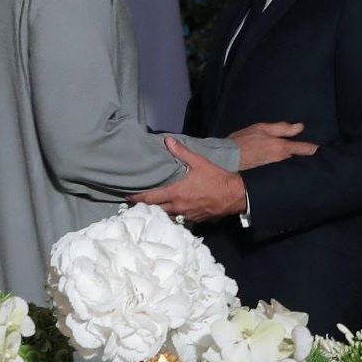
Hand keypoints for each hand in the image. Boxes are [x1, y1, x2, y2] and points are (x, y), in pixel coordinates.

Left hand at [132, 136, 248, 222]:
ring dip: (157, 212)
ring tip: (150, 208)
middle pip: (155, 210)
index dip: (137, 198)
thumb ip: (182, 152)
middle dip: (144, 207)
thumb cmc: (216, 178)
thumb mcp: (199, 162)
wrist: (234, 195)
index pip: (150, 198)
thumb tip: (168, 141)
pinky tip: (169, 212)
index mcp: (176, 193)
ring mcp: (185, 216)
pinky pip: (178, 219)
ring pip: (166, 216)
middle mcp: (178, 207)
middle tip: (135, 203)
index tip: (127, 196)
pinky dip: (171, 216)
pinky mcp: (194, 220)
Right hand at [231, 120, 316, 170]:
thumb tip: (300, 127)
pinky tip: (283, 169)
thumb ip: (282, 128)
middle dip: (304, 158)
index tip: (321, 150)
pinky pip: (282, 172)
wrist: (226, 160)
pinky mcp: (270, 177)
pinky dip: (284, 170)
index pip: (305, 149)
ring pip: (291, 166)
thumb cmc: (242, 142)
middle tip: (310, 155)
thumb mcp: (261, 129)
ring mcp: (277, 171)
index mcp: (282, 148)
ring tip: (297, 161)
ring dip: (294, 164)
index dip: (314, 149)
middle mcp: (282, 162)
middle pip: (299, 160)